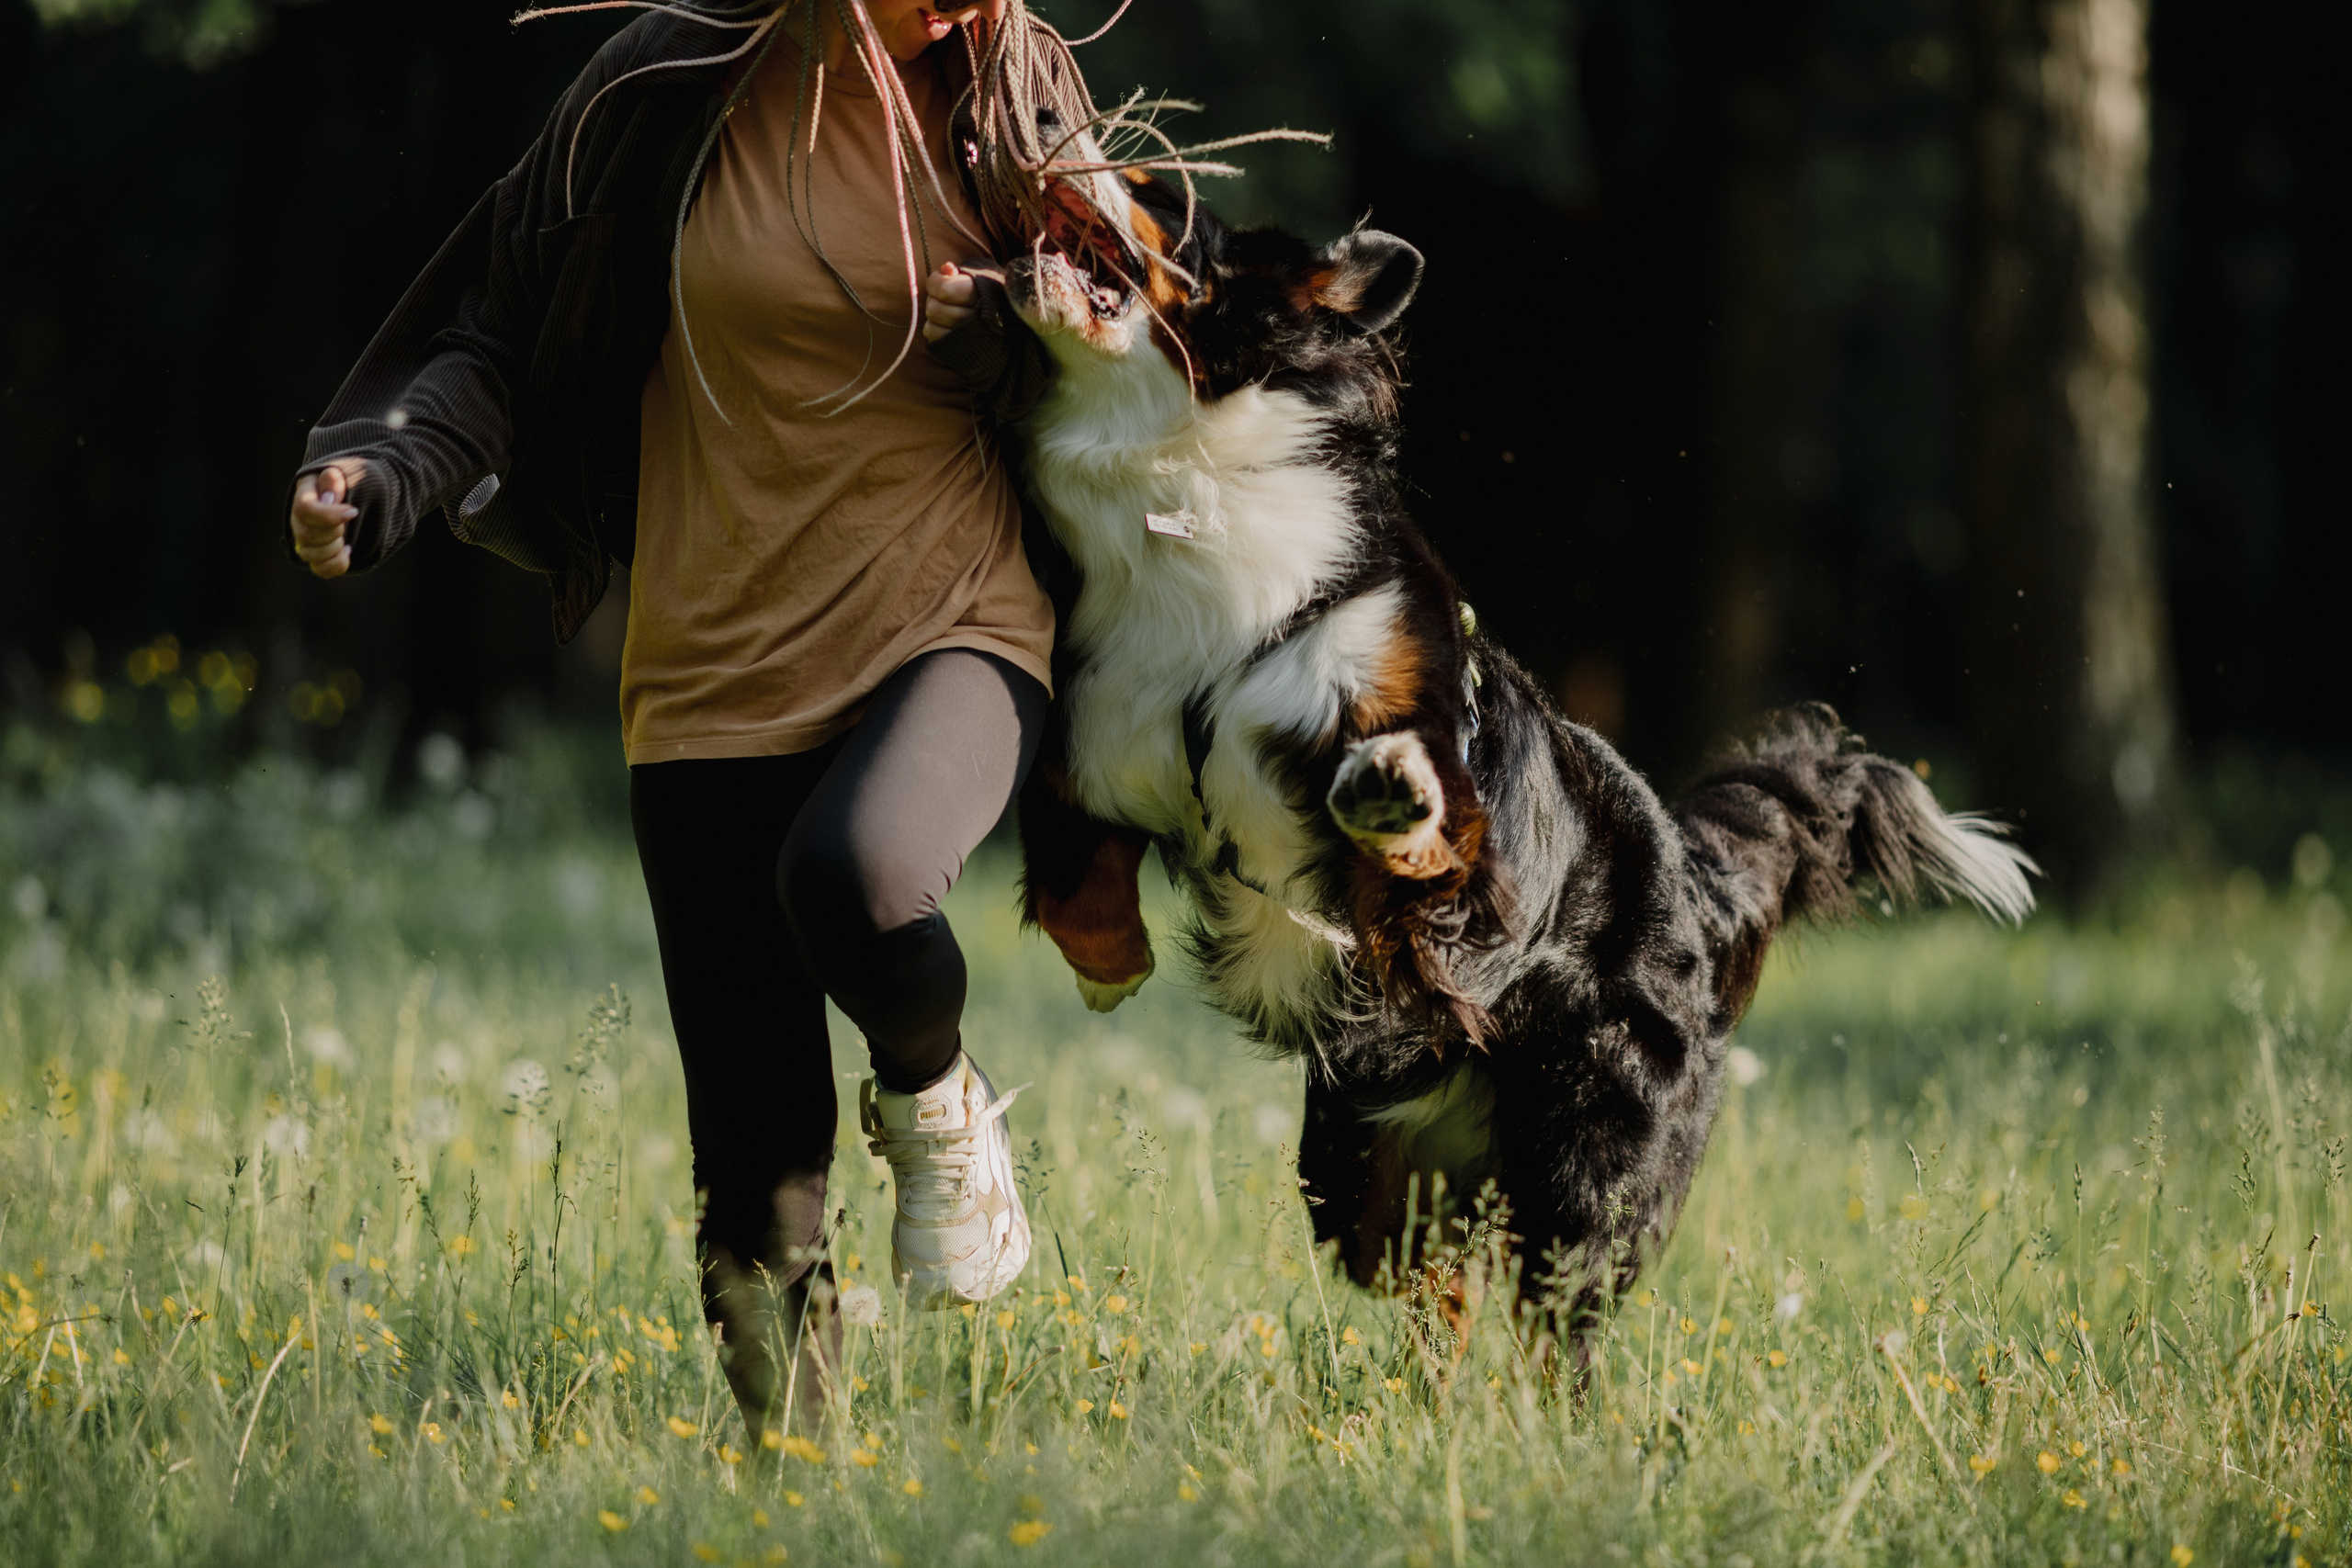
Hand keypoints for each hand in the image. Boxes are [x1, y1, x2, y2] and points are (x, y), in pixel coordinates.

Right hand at [290, 461, 362, 578]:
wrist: (347, 500)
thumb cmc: (343, 486)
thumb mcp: (342, 475)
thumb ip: (336, 479)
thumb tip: (331, 477)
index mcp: (303, 496)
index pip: (304, 509)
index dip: (329, 515)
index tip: (353, 511)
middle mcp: (297, 521)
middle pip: (305, 535)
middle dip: (334, 531)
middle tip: (349, 520)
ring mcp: (304, 541)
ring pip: (309, 555)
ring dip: (334, 548)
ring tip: (346, 535)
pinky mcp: (316, 557)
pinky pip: (321, 570)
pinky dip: (338, 563)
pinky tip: (347, 549)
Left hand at [923, 260, 987, 342]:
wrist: (1005, 324)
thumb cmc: (987, 295)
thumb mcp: (980, 277)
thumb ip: (962, 272)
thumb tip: (947, 269)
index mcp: (982, 295)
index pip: (943, 289)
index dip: (935, 282)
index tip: (941, 279)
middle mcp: (975, 318)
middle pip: (934, 308)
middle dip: (934, 299)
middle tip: (944, 297)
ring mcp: (967, 337)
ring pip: (931, 322)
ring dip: (934, 314)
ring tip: (946, 309)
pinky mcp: (958, 348)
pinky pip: (932, 334)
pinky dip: (934, 327)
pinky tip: (945, 323)